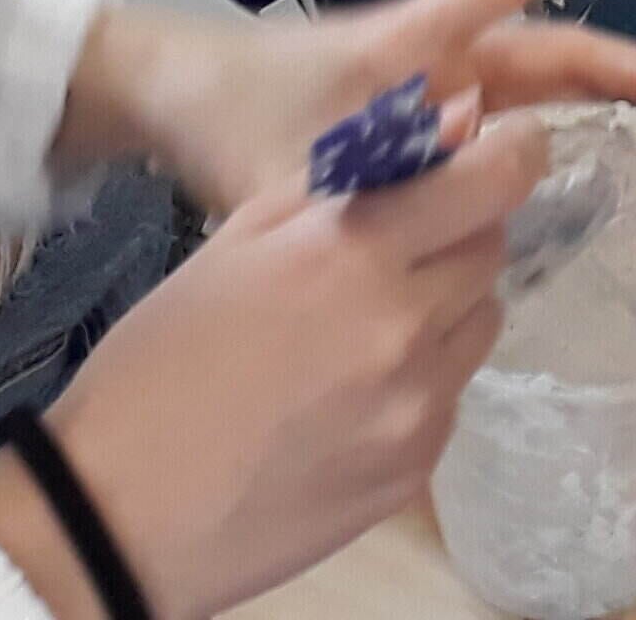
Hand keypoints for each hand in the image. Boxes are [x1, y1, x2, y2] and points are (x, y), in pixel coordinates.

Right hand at [0, 111, 546, 619]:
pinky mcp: (417, 470)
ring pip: (481, 324)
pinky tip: (351, 389)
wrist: (122, 512)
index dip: (513, 153)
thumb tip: (451, 122)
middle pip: (492, 251)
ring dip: (446, 305)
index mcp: (356, 252)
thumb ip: (350, 176)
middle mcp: (406, 327)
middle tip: (399, 242)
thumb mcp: (239, 238)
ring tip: (365, 321)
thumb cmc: (162, 360)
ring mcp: (419, 407)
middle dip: (461, 230)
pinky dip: (422, 377)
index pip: (495, 180)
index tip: (505, 147)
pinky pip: (452, 396)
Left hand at [61, 0, 635, 212]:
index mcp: (412, 44)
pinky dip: (533, 156)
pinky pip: (490, 141)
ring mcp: (428, 93)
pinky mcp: (414, 128)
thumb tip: (444, 205)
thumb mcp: (283, 174)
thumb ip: (357, 195)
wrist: (171, 104)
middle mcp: (434, 61)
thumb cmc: (225, 117)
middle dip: (633, 73)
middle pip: (553, 59)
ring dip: (597, 113)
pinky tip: (567, 194)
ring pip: (531, 101)